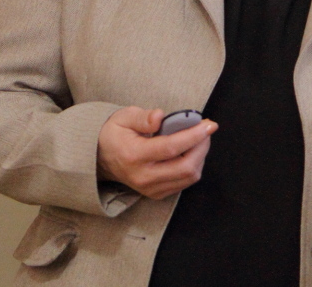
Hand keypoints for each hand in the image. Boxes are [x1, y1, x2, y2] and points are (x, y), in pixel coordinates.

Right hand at [96, 106, 217, 199]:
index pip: (171, 147)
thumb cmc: (116, 134)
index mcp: (134, 155)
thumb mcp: (124, 118)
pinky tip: (190, 151)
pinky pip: (184, 183)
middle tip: (206, 129)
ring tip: (199, 138)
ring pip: (189, 177)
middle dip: (202, 146)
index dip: (194, 135)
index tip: (209, 124)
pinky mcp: (156, 193)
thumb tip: (160, 116)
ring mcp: (150, 188)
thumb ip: (143, 117)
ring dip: (200, 156)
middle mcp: (143, 176)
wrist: (101, 157)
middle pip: (185, 167)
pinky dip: (194, 166)